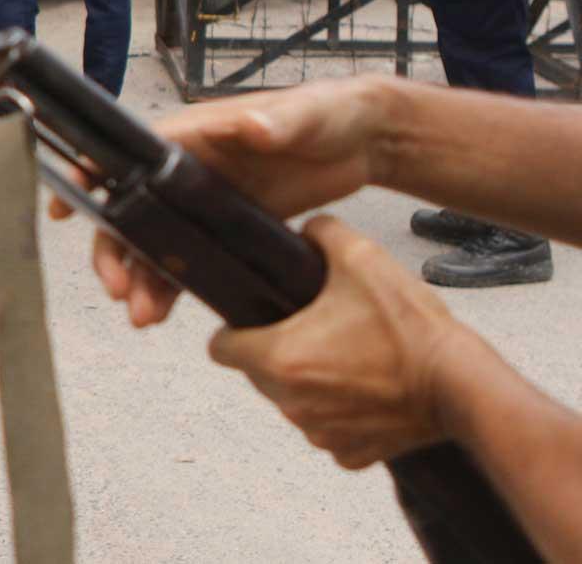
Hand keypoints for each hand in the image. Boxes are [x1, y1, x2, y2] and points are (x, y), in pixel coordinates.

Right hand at [55, 76, 386, 326]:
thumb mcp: (305, 114)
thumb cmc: (330, 112)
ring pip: (154, 243)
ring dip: (140, 279)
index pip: (128, 153)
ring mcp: (206, 200)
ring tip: (141, 316)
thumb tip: (250, 126)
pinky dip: (170, 287)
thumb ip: (275, 121)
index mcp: (195, 134)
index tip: (67, 203)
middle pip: (131, 210)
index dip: (92, 176)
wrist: (365, 142)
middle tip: (116, 288)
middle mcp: (189, 168)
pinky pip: (187, 260)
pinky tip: (162, 312)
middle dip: (114, 250)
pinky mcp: (227, 226)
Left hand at [210, 216, 467, 468]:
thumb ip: (321, 233)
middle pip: (257, 374)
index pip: (220, 349)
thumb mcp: (362, 258)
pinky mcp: (350, 454)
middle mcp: (290, 403)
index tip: (258, 319)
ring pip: (292, 402)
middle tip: (315, 330)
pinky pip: (328, 429)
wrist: (463, 384)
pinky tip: (367, 390)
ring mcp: (320, 433)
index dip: (233, 330)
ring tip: (347, 357)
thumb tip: (307, 228)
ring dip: (308, 383)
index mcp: (278, 358)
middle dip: (276, 352)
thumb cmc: (410, 325)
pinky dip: (341, 413)